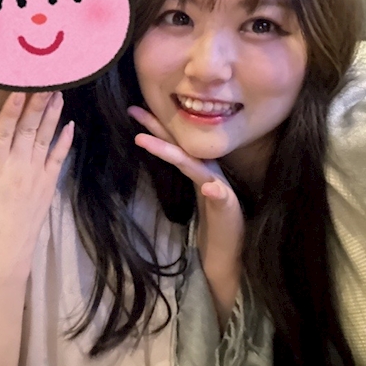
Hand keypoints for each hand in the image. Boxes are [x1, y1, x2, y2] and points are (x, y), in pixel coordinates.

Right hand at [0, 92, 73, 272]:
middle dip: (38, 102)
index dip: (12, 107)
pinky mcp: (48, 185)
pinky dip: (64, 141)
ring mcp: (36, 175)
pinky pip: (58, 158)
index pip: (4, 130)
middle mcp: (18, 166)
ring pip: (45, 138)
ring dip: (53, 114)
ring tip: (59, 92)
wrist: (5, 253)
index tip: (20, 87)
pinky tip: (69, 125)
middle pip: (29, 128)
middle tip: (48, 80)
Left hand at [128, 106, 242, 321]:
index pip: (176, 144)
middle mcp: (209, 175)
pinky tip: (209, 187)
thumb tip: (163, 152)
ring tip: (147, 142)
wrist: (231, 256)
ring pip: (195, 168)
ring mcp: (220, 191)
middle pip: (182, 147)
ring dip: (173, 154)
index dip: (156, 126)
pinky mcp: (229, 211)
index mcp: (199, 171)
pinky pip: (223, 200)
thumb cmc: (212, 226)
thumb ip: (184, 173)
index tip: (134, 109)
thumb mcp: (194, 195)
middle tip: (135, 111)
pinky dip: (216, 193)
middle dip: (158, 128)